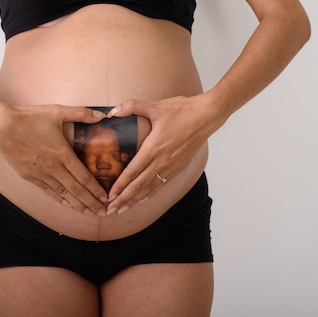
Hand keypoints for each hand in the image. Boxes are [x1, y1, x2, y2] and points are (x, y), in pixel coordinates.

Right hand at [0, 103, 108, 215]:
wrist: (1, 126)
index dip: (96, 190)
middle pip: (76, 190)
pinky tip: (67, 204)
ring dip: (77, 204)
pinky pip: (48, 191)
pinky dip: (59, 199)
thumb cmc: (29, 118)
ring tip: (89, 213)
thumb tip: (102, 115)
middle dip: (91, 202)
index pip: (84, 177)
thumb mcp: (57, 111)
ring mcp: (40, 174)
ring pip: (63, 193)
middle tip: (103, 212)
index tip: (106, 198)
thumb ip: (81, 113)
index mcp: (62, 153)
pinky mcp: (29, 176)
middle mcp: (53, 167)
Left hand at [105, 94, 226, 214]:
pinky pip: (162, 184)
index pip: (133, 171)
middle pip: (139, 185)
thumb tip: (112, 112)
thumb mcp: (155, 106)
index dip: (120, 185)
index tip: (109, 196)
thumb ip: (132, 107)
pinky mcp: (179, 167)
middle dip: (123, 199)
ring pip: (150, 188)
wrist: (207, 115)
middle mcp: (162, 161)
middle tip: (110, 210)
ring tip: (122, 210)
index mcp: (154, 148)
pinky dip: (150, 194)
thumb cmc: (182, 110)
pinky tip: (142, 199)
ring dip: (135, 200)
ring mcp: (172, 166)